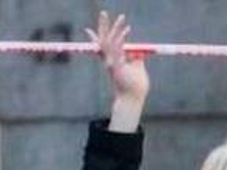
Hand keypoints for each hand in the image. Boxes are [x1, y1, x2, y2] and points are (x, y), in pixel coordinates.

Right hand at [87, 10, 148, 131]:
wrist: (132, 99)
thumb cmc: (134, 86)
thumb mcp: (136, 69)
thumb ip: (136, 58)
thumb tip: (139, 51)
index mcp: (111, 61)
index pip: (102, 46)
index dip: (96, 37)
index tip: (88, 30)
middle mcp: (110, 61)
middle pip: (103, 39)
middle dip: (103, 25)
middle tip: (104, 12)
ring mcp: (112, 63)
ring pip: (111, 41)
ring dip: (117, 28)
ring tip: (122, 17)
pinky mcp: (118, 66)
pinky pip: (119, 49)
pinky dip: (122, 38)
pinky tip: (126, 30)